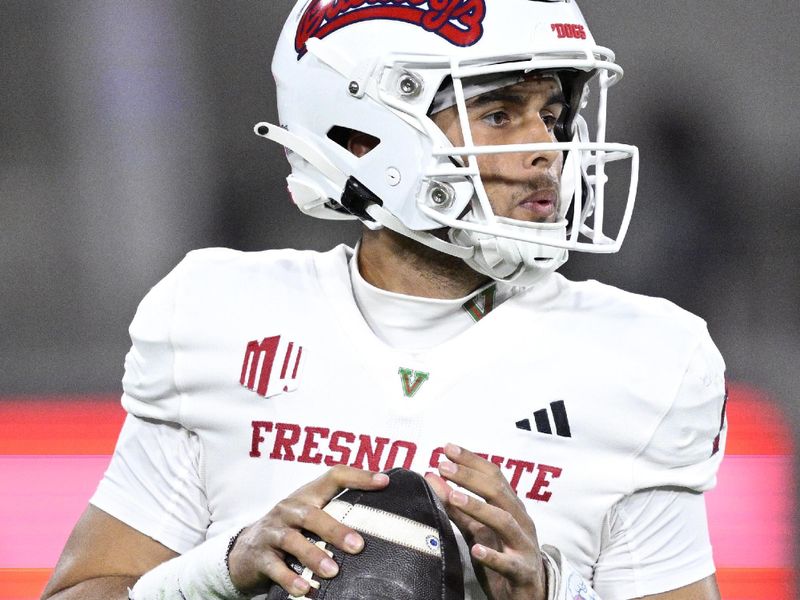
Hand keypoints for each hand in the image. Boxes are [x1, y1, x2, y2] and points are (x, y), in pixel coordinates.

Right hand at [227, 465, 389, 596]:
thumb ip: (336, 512)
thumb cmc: (290, 530)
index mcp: (306, 495)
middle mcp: (289, 509)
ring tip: (333, 571)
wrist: (245, 552)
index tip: (383, 482)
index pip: (334, 476)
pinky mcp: (260, 556)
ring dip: (314, 556)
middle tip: (358, 546)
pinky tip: (305, 589)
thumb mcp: (309, 516)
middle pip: (312, 514)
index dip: (358, 477)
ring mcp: (272, 532)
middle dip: (335, 530)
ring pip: (293, 541)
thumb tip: (380, 518)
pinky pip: (275, 568)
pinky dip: (290, 579)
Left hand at [425, 444, 546, 599]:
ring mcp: (523, 545)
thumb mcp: (478, 529)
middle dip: (470, 477)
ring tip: (454, 497)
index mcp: (511, 506)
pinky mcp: (523, 571)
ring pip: (504, 522)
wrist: (531, 595)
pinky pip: (509, 563)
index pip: (494, 475)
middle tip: (444, 466)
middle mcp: (520, 521)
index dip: (471, 460)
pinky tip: (476, 550)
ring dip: (478, 508)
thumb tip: (432, 476)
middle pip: (498, 492)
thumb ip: (457, 506)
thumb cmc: (503, 554)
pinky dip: (493, 555)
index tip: (447, 449)